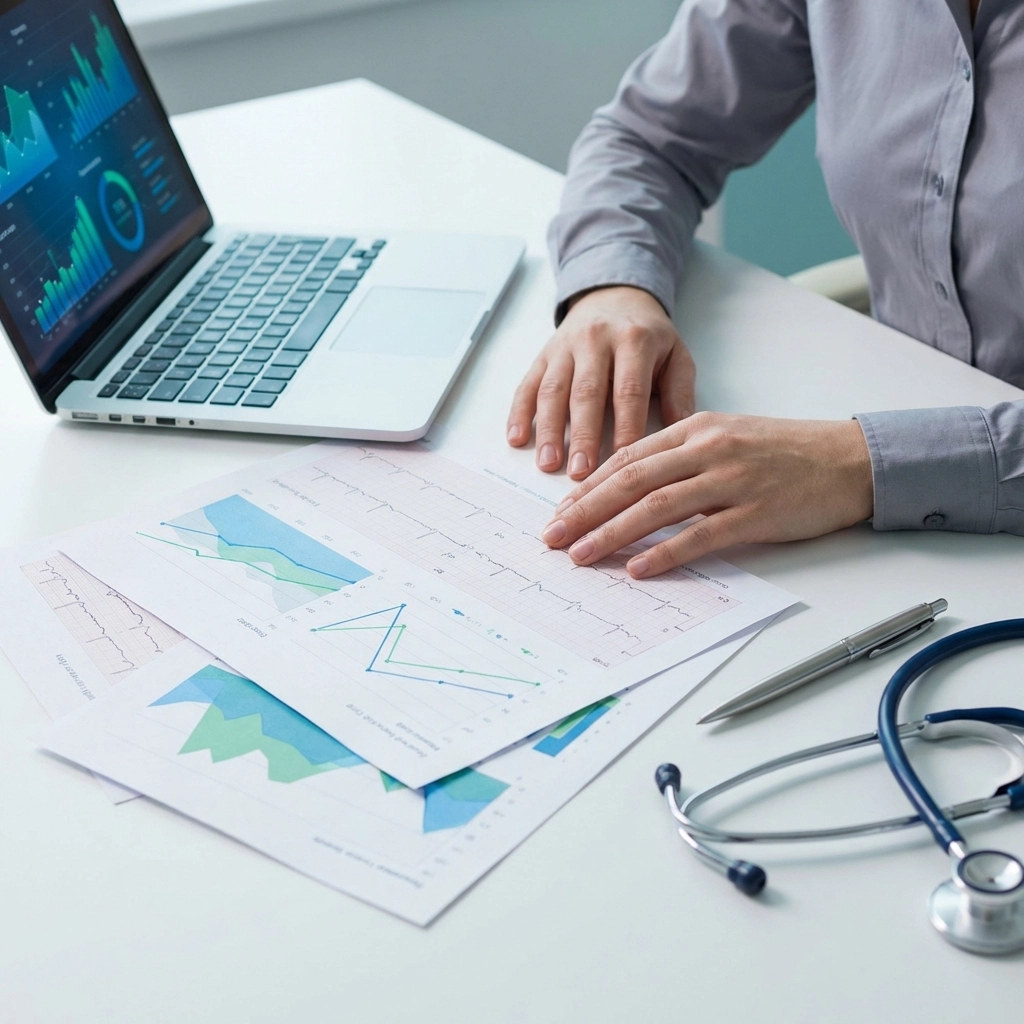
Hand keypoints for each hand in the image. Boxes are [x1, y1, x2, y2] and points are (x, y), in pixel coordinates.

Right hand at [506, 286, 695, 479]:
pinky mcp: (543, 355)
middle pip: (586, 393)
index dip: (626, 428)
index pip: (629, 391)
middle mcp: (596, 340)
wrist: (615, 296)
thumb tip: (679, 431)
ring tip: (547, 463)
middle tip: (580, 473)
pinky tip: (516, 439)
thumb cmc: (649, 337)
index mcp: (634, 340)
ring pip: (553, 390)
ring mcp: (565, 347)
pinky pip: (528, 385)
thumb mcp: (676, 355)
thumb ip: (680, 392)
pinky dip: (519, 413)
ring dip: (548, 430)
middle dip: (582, 435)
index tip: (623, 463)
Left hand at [541, 412, 873, 576]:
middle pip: (631, 481)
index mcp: (696, 428)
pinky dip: (665, 552)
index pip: (628, 458)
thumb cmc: (785, 452)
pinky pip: (701, 535)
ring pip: (657, 506)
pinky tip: (638, 568)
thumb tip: (631, 489)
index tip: (561, 512)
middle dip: (585, 510)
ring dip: (612, 532)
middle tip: (553, 537)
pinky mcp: (756, 513)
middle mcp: (709, 448)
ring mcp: (732, 480)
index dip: (589, 487)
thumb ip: (680, 457)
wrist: (849, 459)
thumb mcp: (727, 438)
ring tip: (581, 555)